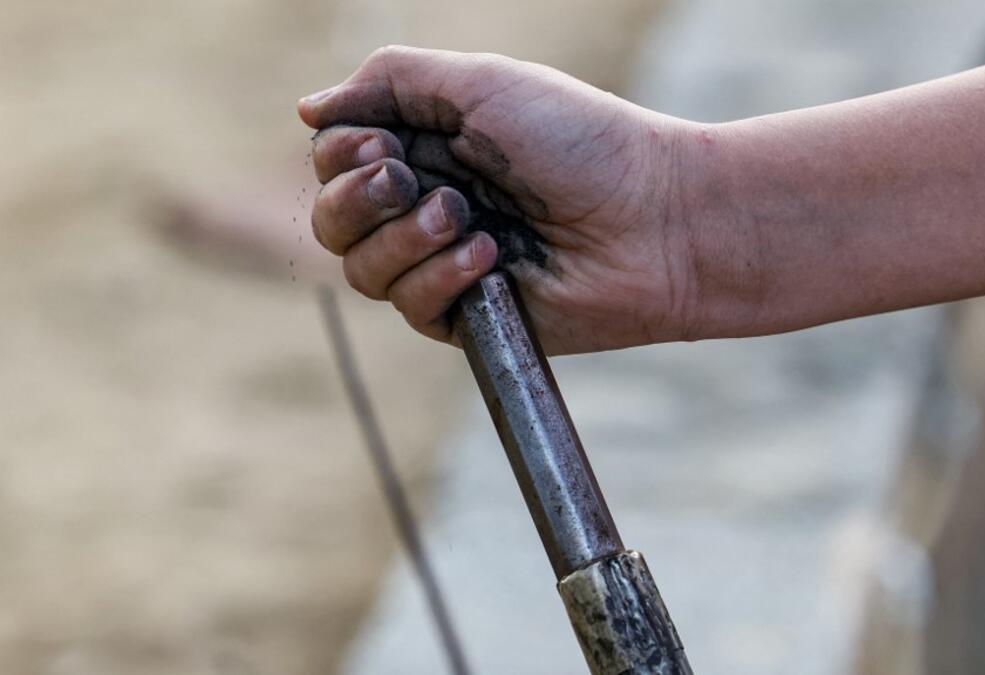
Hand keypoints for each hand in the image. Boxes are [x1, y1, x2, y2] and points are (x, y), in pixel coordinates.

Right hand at [298, 46, 706, 354]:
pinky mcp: (467, 316)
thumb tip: (308, 110)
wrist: (653, 219)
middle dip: (358, 198)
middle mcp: (429, 204)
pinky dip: (439, 277)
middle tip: (410, 180)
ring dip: (405, 238)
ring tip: (470, 220)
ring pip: (361, 269)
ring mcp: (446, 263)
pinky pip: (409, 307)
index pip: (337, 158)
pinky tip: (491, 258)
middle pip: (332, 218)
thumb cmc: (581, 141)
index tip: (384, 142)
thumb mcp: (482, 84)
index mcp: (431, 146)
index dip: (343, 153)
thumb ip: (391, 81)